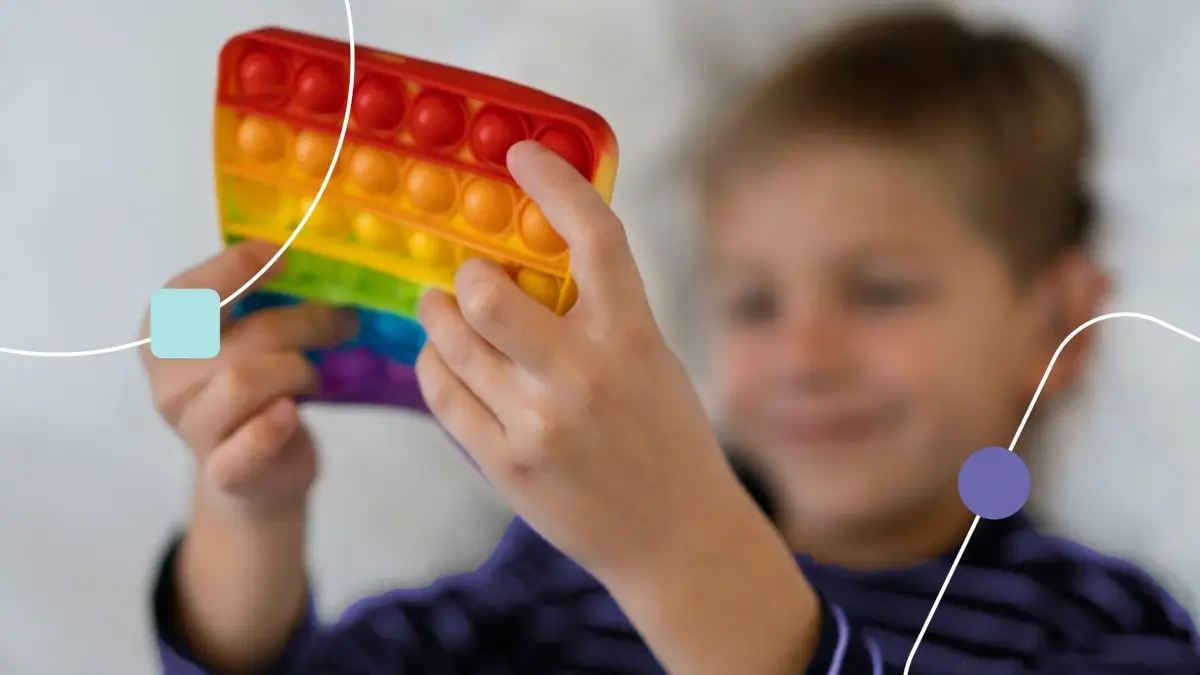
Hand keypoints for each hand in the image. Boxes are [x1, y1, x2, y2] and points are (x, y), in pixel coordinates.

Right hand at [139, 242, 357, 511]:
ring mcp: (192, 428)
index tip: (283, 255)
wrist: (255, 473)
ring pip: (246, 379)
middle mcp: (169, 380)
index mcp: (164, 334)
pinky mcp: (224, 471)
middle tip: (345, 320)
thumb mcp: (248, 338)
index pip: (188, 293)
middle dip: (306, 322)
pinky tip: (291, 413)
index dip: (236, 268)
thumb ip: (262, 302)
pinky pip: (246, 445)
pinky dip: (271, 427)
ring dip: (299, 370)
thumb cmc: (256, 387)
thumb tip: (314, 258)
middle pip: (243, 336)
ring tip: (314, 376)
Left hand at [415, 141, 743, 581]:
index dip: (555, 183)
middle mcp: (584, 378)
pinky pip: (443, 394)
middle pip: (490, 292)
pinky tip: (444, 358)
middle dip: (470, 272)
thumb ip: (604, 312)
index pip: (595, 237)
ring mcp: (539, 425)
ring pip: (453, 342)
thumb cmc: (666, 440)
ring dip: (438, 313)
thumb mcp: (653, 361)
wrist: (675, 539)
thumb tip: (535, 257)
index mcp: (635, 340)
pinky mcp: (506, 464)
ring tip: (440, 307)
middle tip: (471, 272)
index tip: (522, 155)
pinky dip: (435, 365)